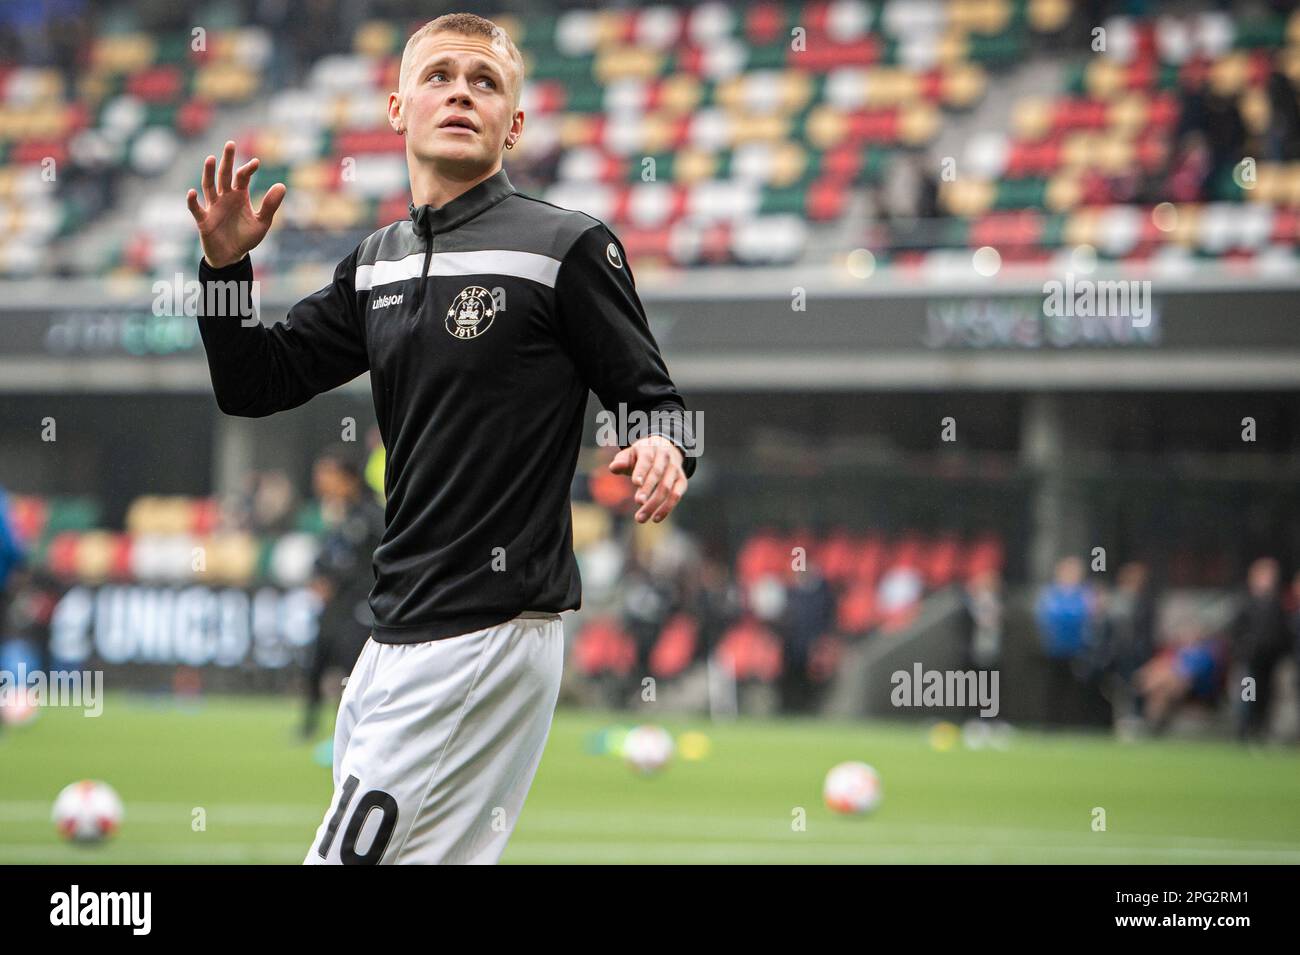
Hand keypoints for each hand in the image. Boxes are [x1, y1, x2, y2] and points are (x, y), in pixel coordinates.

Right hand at [186, 140, 285, 268]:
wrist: (231, 256)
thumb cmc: (246, 237)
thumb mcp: (262, 222)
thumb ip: (270, 205)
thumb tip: (282, 185)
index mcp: (239, 196)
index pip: (242, 177)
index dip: (248, 169)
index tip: (256, 163)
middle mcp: (225, 197)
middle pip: (224, 175)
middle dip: (227, 160)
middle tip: (230, 144)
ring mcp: (213, 207)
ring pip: (209, 186)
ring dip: (209, 173)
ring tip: (210, 158)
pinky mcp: (204, 220)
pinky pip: (196, 209)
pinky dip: (193, 201)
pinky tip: (192, 192)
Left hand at [609, 435, 687, 523]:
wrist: (664, 449)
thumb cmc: (641, 456)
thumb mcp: (630, 454)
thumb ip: (621, 461)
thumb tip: (614, 467)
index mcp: (650, 448)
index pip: (646, 460)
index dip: (641, 471)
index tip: (636, 483)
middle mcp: (665, 457)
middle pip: (657, 474)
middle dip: (648, 489)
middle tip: (638, 502)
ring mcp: (675, 469)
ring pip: (667, 487)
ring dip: (654, 504)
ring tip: (640, 518)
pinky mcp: (682, 480)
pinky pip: (676, 495)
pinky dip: (667, 508)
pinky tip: (655, 518)